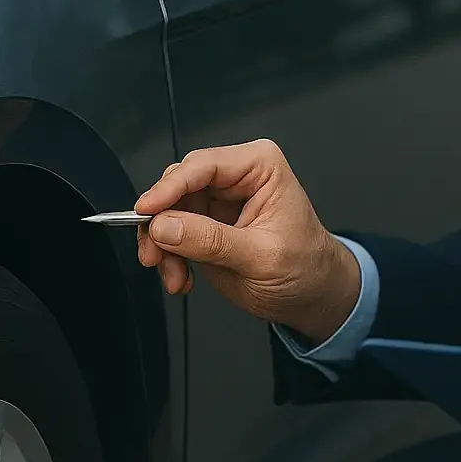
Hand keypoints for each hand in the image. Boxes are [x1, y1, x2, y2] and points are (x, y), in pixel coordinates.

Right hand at [134, 140, 360, 340]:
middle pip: (178, 186)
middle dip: (162, 222)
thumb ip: (212, 241)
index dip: (169, 187)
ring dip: (162, 246)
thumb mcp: (262, 257)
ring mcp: (218, 201)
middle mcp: (237, 177)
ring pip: (167, 211)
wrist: (314, 295)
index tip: (146, 210)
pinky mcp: (205, 224)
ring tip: (173, 275)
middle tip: (155, 253)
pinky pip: (170, 233)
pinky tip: (181, 277)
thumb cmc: (308, 267)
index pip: (203, 166)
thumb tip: (167, 226)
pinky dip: (168, 256)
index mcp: (260, 166)